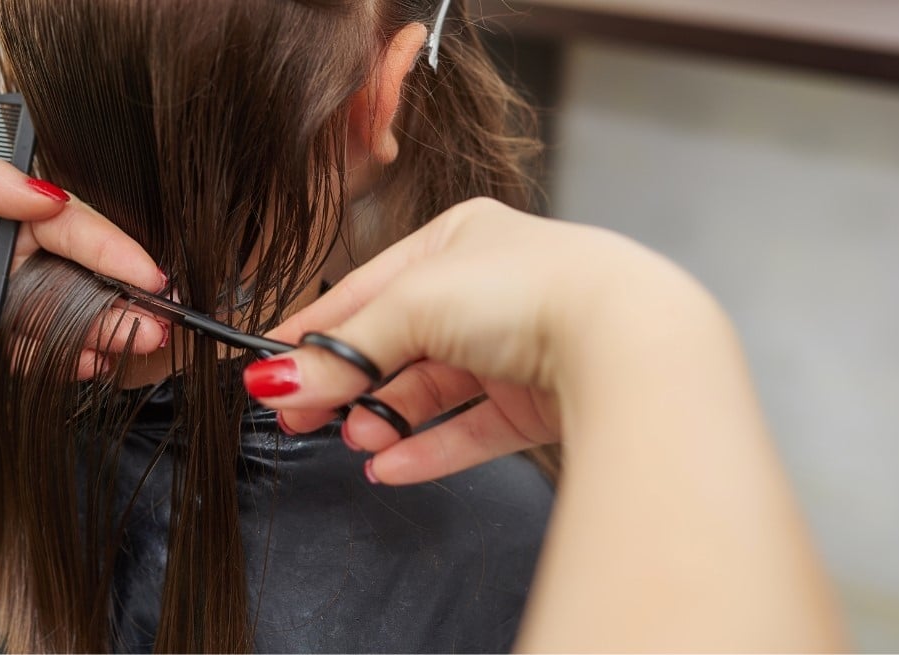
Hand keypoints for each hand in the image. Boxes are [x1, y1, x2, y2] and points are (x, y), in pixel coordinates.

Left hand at [0, 143, 167, 376]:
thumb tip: (45, 196)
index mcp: (18, 212)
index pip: (81, 231)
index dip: (118, 252)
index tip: (148, 273)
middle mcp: (23, 258)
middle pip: (89, 280)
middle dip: (128, 301)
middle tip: (158, 320)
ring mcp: (8, 303)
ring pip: (70, 321)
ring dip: (108, 334)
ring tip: (137, 343)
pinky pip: (32, 355)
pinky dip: (63, 362)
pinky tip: (90, 364)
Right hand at [249, 197, 697, 484]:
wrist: (629, 342)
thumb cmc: (532, 290)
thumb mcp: (415, 305)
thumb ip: (344, 348)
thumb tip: (276, 380)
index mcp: (458, 241)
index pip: (366, 289)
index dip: (315, 330)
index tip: (269, 368)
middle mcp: (488, 291)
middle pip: (396, 344)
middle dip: (347, 382)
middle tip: (299, 418)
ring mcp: (516, 348)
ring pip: (431, 392)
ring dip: (386, 419)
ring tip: (355, 442)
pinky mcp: (539, 402)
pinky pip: (469, 430)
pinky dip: (427, 449)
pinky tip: (388, 468)